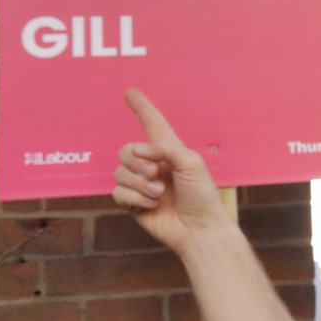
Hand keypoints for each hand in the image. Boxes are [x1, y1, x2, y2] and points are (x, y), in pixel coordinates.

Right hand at [112, 88, 228, 254]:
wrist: (199, 229)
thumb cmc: (202, 195)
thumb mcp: (191, 163)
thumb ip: (166, 148)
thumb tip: (140, 150)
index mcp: (169, 150)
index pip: (152, 123)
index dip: (142, 107)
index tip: (129, 91)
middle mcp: (153, 164)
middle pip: (125, 150)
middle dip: (137, 162)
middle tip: (156, 174)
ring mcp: (141, 184)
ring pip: (119, 172)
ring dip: (139, 183)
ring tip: (160, 194)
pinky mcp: (133, 203)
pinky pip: (117, 192)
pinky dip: (134, 197)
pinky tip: (152, 205)